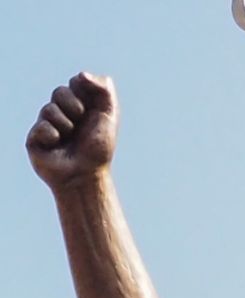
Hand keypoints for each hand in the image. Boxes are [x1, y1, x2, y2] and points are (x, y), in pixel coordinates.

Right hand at [27, 72, 118, 188]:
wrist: (86, 174)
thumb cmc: (99, 148)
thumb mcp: (108, 115)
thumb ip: (103, 91)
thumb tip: (81, 74)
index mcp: (82, 106)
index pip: (76, 82)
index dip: (83, 89)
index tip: (91, 105)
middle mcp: (64, 113)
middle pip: (60, 91)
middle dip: (73, 105)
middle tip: (81, 121)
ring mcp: (48, 124)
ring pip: (49, 108)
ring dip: (65, 124)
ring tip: (70, 138)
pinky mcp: (36, 137)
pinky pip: (42, 126)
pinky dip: (53, 135)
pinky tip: (57, 145)